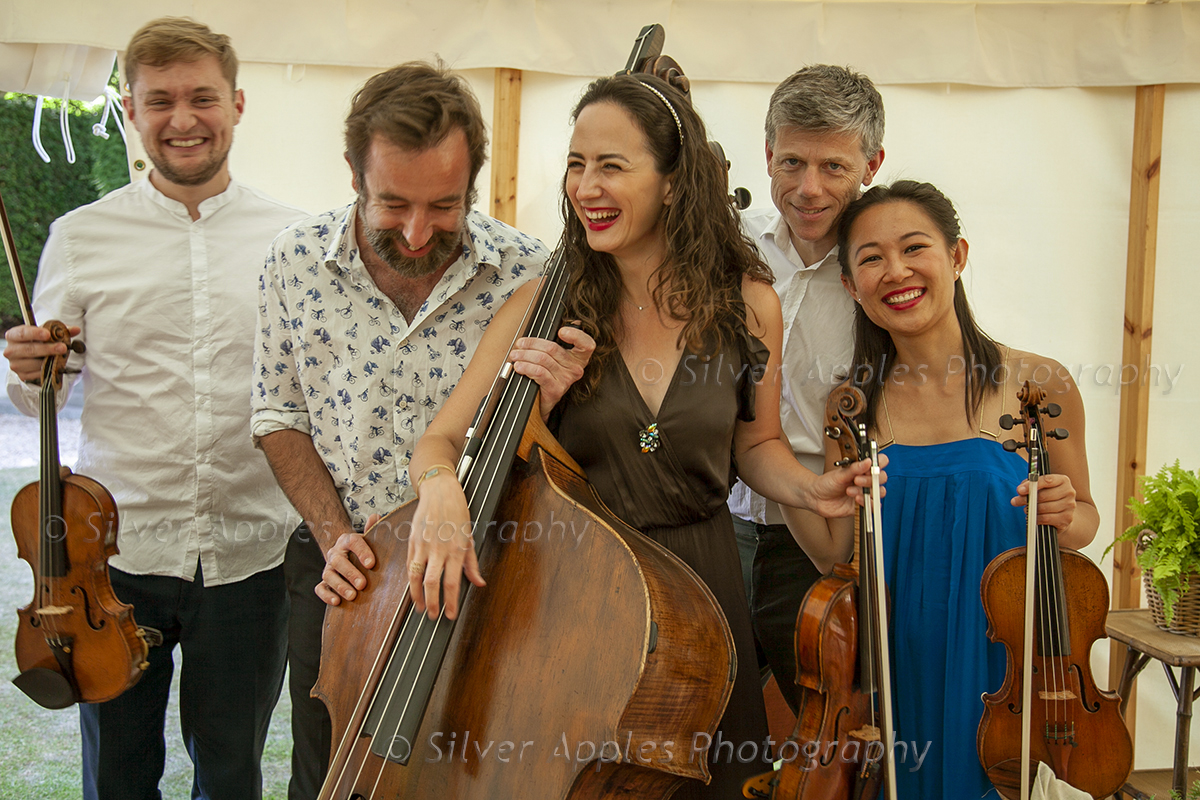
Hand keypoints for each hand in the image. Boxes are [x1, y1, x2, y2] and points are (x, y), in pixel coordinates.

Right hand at [4, 324, 79, 383]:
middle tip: (62, 347)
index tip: (48, 334)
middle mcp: (11, 350)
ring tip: (60, 357)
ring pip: (33, 363)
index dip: (35, 333)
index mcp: (14, 335)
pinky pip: (36, 374)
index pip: (22, 333)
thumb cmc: (39, 341)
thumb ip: (61, 330)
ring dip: (49, 361)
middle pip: (29, 349)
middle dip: (47, 349)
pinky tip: (54, 365)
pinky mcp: (22, 375)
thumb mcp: (47, 333)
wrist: (33, 356)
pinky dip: (47, 370)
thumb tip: (76, 329)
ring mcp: (15, 364)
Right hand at [316, 528, 376, 605]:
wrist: (346, 555)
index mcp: (347, 541)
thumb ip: (372, 528)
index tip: (372, 564)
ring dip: (340, 586)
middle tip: (362, 584)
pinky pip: (320, 588)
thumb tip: (376, 516)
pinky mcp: (324, 581)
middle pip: (339, 561)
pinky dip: (326, 595)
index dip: (362, 552)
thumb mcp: (368, 538)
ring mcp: (328, 568)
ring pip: (328, 575)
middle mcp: (335, 554)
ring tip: (352, 595)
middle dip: (350, 573)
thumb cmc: (361, 549)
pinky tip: (337, 601)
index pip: (353, 542)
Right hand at [406, 474, 485, 619]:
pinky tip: (414, 589)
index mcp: (457, 549)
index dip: (450, 602)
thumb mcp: (470, 537)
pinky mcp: (412, 541)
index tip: (450, 615)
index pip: (452, 582)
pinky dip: (410, 580)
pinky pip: (409, 565)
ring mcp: (423, 545)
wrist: (440, 491)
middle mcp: (439, 549)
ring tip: (421, 607)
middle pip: (432, 582)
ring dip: (417, 595)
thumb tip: (479, 583)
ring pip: (416, 576)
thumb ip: (472, 563)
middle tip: (434, 616)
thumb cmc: (457, 512)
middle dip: (432, 603)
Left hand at [508, 325, 594, 419]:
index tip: (561, 331)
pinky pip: (539, 373)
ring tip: (515, 355)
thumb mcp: (555, 358)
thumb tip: (563, 324)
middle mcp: (576, 368)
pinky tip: (519, 366)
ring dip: (525, 355)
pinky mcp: (555, 389)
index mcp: (579, 358)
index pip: (587, 344)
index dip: (577, 335)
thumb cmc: (549, 376)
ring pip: (543, 359)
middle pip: (552, 348)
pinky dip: (526, 367)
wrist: (544, 402)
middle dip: (532, 344)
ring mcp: (566, 380)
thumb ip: (558, 341)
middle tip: (520, 344)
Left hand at [803, 454, 888, 518]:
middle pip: (881, 478)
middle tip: (857, 480)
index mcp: (862, 469)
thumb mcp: (839, 474)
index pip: (880, 462)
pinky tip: (857, 499)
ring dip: (866, 491)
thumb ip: (855, 469)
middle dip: (871, 479)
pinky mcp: (862, 505)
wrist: (816, 498)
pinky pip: (873, 505)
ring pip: (879, 492)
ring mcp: (865, 492)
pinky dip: (867, 502)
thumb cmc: (826, 483)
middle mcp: (866, 480)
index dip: (880, 463)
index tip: (872, 466)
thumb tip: (868, 461)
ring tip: (850, 490)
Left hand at [1012, 473, 1076, 536]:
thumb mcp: (1040, 487)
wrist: (1063, 513)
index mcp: (1063, 481)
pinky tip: (1033, 517)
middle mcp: (1069, 492)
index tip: (1020, 490)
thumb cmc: (1048, 497)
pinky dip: (1037, 518)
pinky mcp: (1067, 518)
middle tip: (1016, 501)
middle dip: (1027, 499)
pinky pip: (1047, 518)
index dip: (1031, 485)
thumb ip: (1030, 485)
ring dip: (1031, 509)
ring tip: (1026, 509)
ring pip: (1044, 508)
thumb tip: (1020, 490)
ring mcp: (1070, 506)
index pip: (1047, 480)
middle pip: (1044, 495)